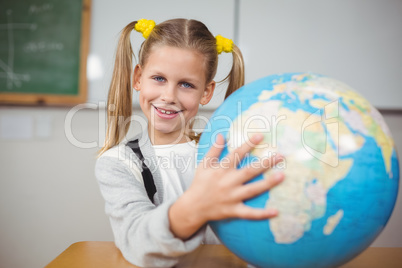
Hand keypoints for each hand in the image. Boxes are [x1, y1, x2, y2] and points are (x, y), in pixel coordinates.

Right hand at [169, 133, 283, 239]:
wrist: (193, 206)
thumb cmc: (200, 183)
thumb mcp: (204, 164)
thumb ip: (214, 150)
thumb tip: (221, 135)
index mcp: (221, 169)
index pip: (237, 154)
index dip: (248, 144)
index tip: (261, 136)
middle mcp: (228, 182)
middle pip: (249, 171)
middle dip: (265, 163)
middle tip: (281, 156)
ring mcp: (232, 197)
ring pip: (253, 190)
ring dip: (268, 184)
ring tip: (282, 176)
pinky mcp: (234, 210)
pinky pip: (250, 213)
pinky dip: (262, 214)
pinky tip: (276, 211)